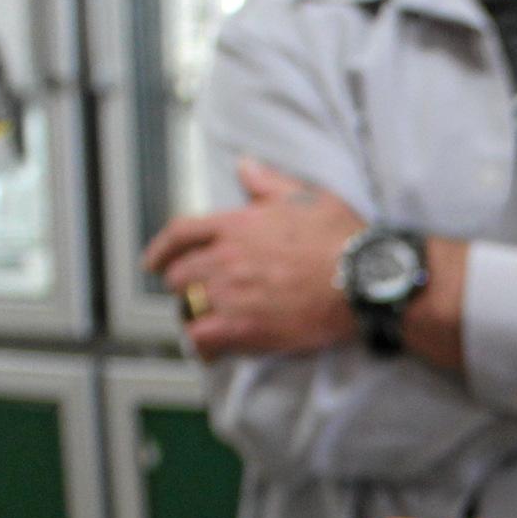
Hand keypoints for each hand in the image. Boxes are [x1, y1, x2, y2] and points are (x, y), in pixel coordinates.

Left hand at [141, 159, 363, 361]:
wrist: (363, 279)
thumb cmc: (341, 238)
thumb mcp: (305, 196)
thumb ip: (267, 182)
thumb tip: (246, 166)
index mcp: (236, 224)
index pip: (180, 234)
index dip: (161, 250)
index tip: (153, 262)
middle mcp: (226, 258)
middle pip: (179, 274)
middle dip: (182, 285)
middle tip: (194, 296)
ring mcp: (233, 294)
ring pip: (188, 307)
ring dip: (193, 315)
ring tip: (204, 323)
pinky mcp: (246, 327)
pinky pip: (203, 338)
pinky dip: (202, 345)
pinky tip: (209, 351)